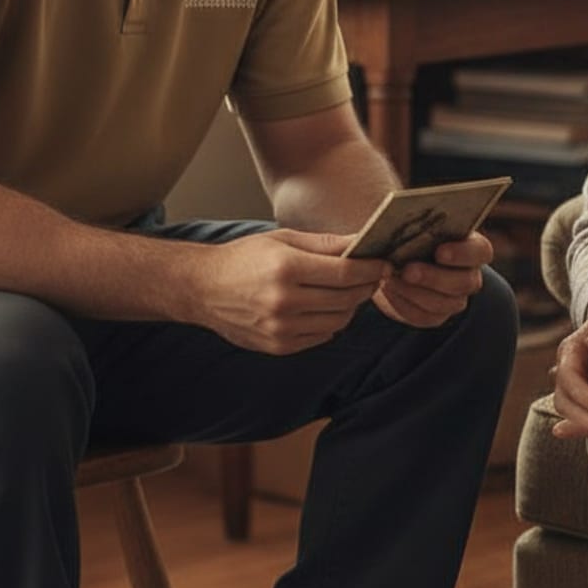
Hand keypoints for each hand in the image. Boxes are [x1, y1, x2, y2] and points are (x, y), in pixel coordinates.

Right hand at [189, 229, 388, 354]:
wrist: (203, 289)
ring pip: (340, 320)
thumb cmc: (245, 258)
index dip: (371, 268)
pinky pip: (323, 336)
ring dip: (351, 306)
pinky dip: (332, 322)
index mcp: (285, 269)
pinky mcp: (279, 346)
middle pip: (346, 298)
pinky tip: (324, 306)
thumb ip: (325, 244)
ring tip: (348, 290)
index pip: (345, 272)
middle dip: (366, 286)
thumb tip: (364, 241)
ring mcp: (281, 329)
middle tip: (372, 275)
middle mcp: (283, 302)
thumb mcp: (283, 240)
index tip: (385, 263)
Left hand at [372, 230, 492, 327]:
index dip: (463, 253)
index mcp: (471, 246)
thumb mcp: (410, 225)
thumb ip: (415, 224)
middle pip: (464, 282)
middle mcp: (468, 274)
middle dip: (434, 277)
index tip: (440, 252)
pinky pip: (424, 316)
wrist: (390, 260)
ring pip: (445, 304)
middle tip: (408, 270)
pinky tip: (388, 290)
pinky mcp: (435, 315)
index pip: (481, 251)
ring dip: (415, 292)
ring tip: (390, 278)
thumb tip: (397, 229)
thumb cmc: (406, 234)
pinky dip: (403, 304)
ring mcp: (454, 298)